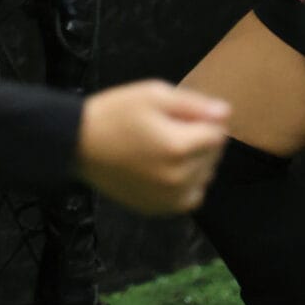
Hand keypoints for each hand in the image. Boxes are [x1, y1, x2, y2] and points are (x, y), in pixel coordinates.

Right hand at [77, 80, 230, 214]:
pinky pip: (191, 198)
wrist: (79, 144)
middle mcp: (180, 178)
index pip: (218, 134)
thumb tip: (225, 113)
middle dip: (203, 139)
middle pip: (214, 157)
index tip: (186, 112)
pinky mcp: (159, 209)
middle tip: (173, 126)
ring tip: (170, 146)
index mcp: (179, 147)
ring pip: (205, 177)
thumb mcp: (153, 94)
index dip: (206, 119)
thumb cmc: (116, 112)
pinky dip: (188, 184)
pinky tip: (169, 168)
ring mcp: (170, 198)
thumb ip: (193, 104)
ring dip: (197, 162)